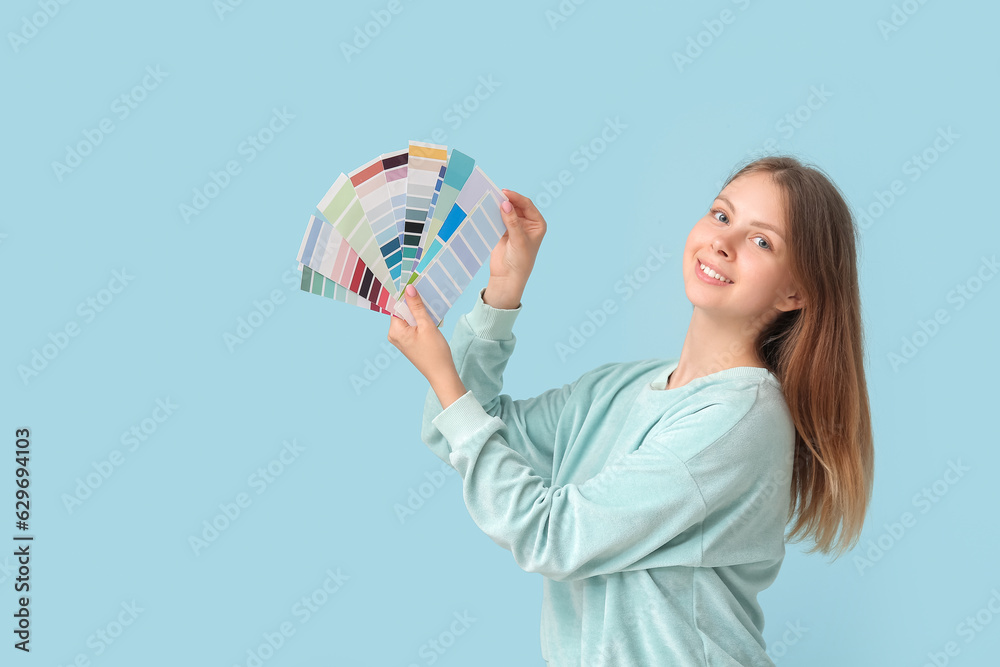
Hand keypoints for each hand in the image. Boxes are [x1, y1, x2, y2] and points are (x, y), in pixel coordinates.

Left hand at [387, 284, 458, 387]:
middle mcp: (394, 335)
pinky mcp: (408, 341)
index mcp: (394, 330)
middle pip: (402, 311)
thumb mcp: (427, 325)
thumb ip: (417, 306)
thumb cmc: (435, 352)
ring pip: (408, 318)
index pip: (397, 306)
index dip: (406, 296)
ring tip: (431, 309)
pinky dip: (420, 321)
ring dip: (419, 312)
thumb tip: (408, 288)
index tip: (415, 286)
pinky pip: (412, 325)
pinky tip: (431, 320)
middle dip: (414, 304)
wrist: (441, 373)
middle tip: (427, 297)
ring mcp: (400, 339)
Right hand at [487, 189, 546, 303]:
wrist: (507, 277)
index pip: (527, 205)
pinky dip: (493, 213)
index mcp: (537, 224)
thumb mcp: (518, 240)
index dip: (516, 198)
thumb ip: (512, 221)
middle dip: (507, 200)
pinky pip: (498, 218)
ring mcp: (515, 226)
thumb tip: (505, 204)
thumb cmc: (520, 261)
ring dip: (499, 206)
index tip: (505, 193)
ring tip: (489, 199)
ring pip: (507, 211)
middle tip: (494, 194)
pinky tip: (486, 209)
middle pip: (516, 205)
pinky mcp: (503, 231)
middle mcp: (527, 223)